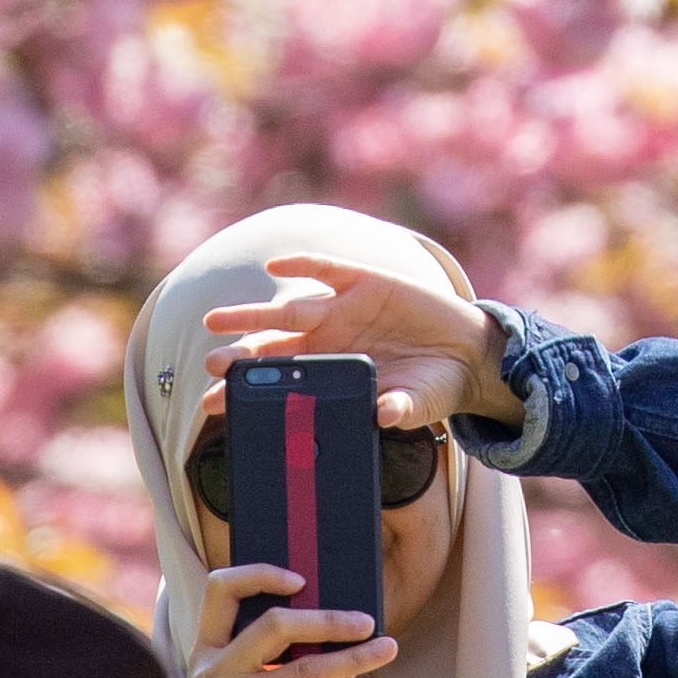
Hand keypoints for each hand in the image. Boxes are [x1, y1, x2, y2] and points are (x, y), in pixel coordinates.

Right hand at [175, 563, 392, 677]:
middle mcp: (213, 674)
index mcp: (204, 650)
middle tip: (365, 621)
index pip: (219, 590)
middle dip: (328, 620)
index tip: (300, 579)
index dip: (259, 574)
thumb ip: (259, 652)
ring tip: (386, 648)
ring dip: (352, 656)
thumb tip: (328, 616)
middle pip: (274, 625)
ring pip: (305, 668)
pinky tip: (355, 674)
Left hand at [205, 253, 517, 430]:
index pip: (280, 383)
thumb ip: (398, 408)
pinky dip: (303, 263)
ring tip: (216, 321)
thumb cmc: (433, 388)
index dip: (247, 391)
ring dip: (252, 314)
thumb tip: (382, 415)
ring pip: (288, 308)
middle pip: (272, 344)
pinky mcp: (367, 280)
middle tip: (210, 364)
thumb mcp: (416, 403)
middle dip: (239, 355)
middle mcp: (328, 339)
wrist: (468, 355)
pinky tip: (277, 265)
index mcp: (331, 374)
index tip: (213, 403)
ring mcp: (344, 308)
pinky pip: (328, 268)